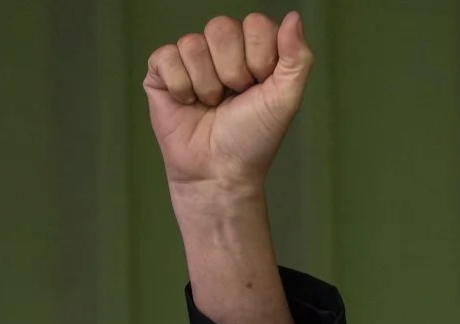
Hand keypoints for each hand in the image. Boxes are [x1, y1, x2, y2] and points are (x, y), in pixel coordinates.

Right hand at [144, 12, 313, 199]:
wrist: (219, 171)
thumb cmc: (253, 138)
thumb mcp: (286, 99)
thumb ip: (297, 57)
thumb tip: (293, 17)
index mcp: (253, 50)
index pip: (255, 24)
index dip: (259, 58)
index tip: (260, 86)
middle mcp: (221, 49)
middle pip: (221, 27)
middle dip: (232, 71)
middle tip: (234, 97)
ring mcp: (190, 59)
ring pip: (193, 44)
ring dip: (207, 85)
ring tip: (211, 105)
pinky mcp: (161, 72)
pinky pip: (166, 57)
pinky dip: (181, 87)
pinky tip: (188, 104)